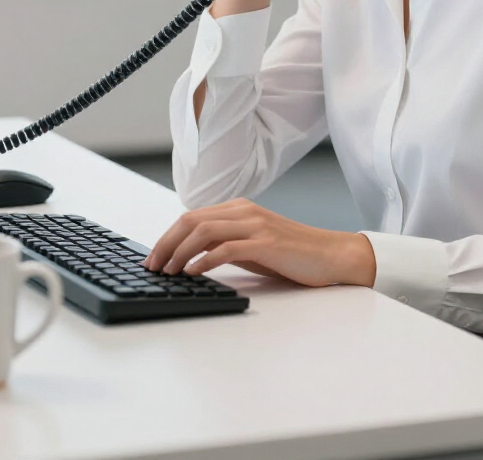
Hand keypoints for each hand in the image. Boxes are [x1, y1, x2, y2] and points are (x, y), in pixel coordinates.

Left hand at [144, 198, 376, 288]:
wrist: (331, 255)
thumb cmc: (292, 254)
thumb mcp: (253, 246)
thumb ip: (226, 245)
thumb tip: (192, 258)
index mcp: (239, 209)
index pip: (192, 217)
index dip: (168, 237)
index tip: (153, 258)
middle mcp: (244, 211)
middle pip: (192, 220)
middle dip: (166, 244)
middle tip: (152, 267)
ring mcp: (256, 225)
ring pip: (205, 231)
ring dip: (180, 252)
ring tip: (168, 272)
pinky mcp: (266, 243)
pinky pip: (227, 248)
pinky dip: (205, 259)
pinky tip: (194, 272)